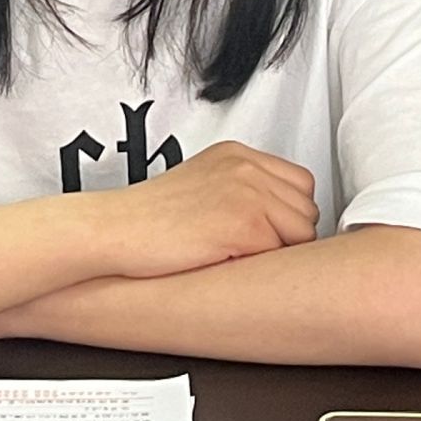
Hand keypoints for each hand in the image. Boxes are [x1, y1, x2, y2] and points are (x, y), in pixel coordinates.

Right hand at [98, 142, 316, 278]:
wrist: (113, 231)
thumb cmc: (147, 219)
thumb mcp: (200, 182)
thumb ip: (240, 187)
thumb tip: (278, 216)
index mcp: (238, 154)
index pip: (301, 184)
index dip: (288, 214)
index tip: (267, 231)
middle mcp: (248, 167)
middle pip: (307, 209)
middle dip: (287, 235)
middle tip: (250, 250)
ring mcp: (248, 193)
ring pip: (301, 234)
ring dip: (277, 252)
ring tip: (237, 257)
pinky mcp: (245, 226)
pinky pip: (281, 255)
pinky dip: (260, 267)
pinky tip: (229, 264)